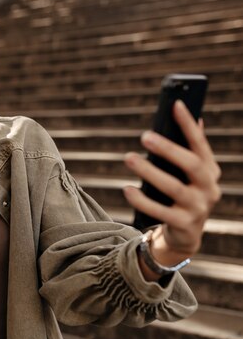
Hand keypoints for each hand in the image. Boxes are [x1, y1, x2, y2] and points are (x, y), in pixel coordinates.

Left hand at [123, 100, 221, 259]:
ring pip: (174, 188)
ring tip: (129, 157)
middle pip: (192, 165)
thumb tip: (195, 117)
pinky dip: (143, 200)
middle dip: (169, 149)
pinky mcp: (184, 225)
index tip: (176, 104)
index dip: (189, 124)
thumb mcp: (189, 174)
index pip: (201, 144)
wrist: (185, 234)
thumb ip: (190, 149)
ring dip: (150, 172)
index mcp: (210, 171)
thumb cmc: (183, 195)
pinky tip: (127, 189)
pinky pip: (161, 212)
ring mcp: (199, 208)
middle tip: (145, 136)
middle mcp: (209, 189)